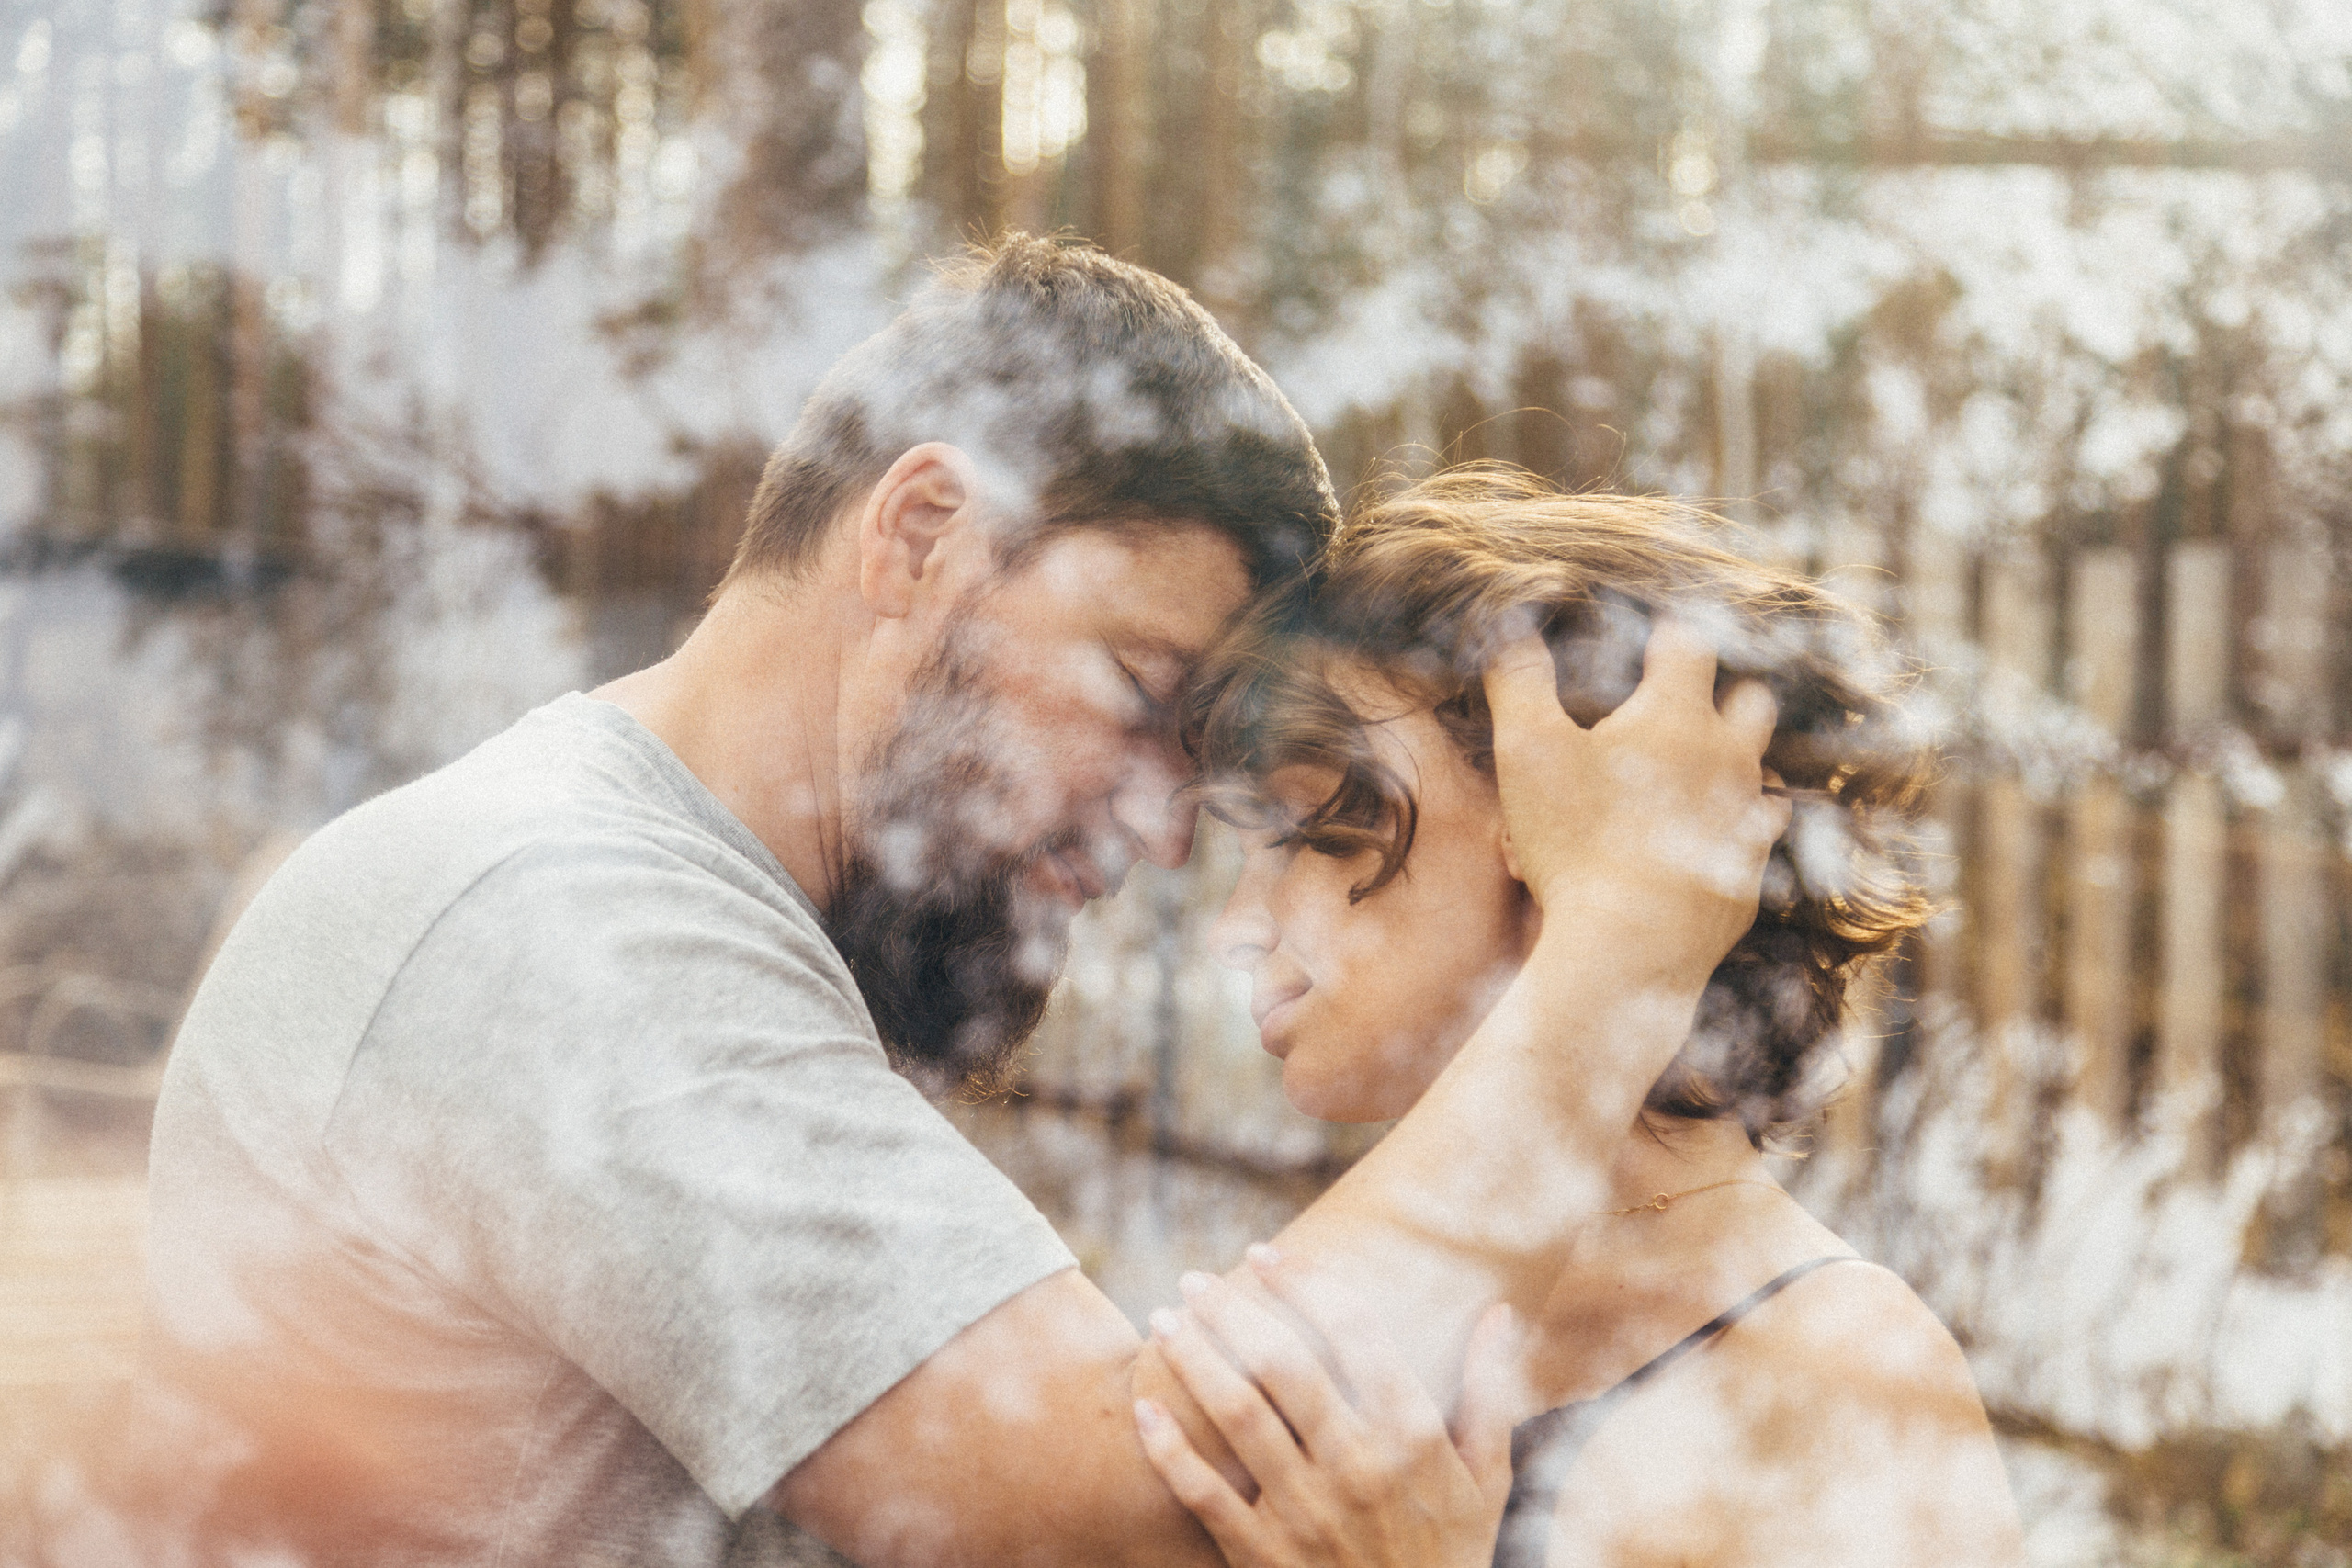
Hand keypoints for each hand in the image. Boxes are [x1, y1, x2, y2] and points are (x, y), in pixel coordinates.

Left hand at [1133, 1249, 1519, 1567]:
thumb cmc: (1454, 1554)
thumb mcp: (1489, 1478)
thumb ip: (1491, 1392)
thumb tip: (1500, 1313)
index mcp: (1412, 1434)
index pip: (1353, 1331)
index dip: (1304, 1283)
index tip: (1265, 1255)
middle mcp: (1358, 1465)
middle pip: (1282, 1363)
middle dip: (1233, 1311)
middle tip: (1196, 1280)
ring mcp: (1307, 1512)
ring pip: (1238, 1415)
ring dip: (1194, 1360)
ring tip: (1165, 1321)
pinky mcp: (1265, 1556)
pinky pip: (1206, 1495)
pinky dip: (1169, 1451)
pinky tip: (1142, 1408)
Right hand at [1483, 614, 1788, 989]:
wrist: (1631, 945)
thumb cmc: (1575, 842)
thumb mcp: (1527, 752)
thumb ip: (1518, 680)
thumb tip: (1509, 625)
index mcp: (1676, 715)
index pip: (1690, 644)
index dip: (1668, 633)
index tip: (1650, 635)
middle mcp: (1728, 756)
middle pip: (1752, 700)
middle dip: (1723, 691)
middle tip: (1682, 699)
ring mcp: (1747, 817)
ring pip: (1761, 769)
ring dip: (1733, 760)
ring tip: (1695, 770)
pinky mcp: (1750, 873)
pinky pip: (1759, 835)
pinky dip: (1737, 826)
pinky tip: (1709, 836)